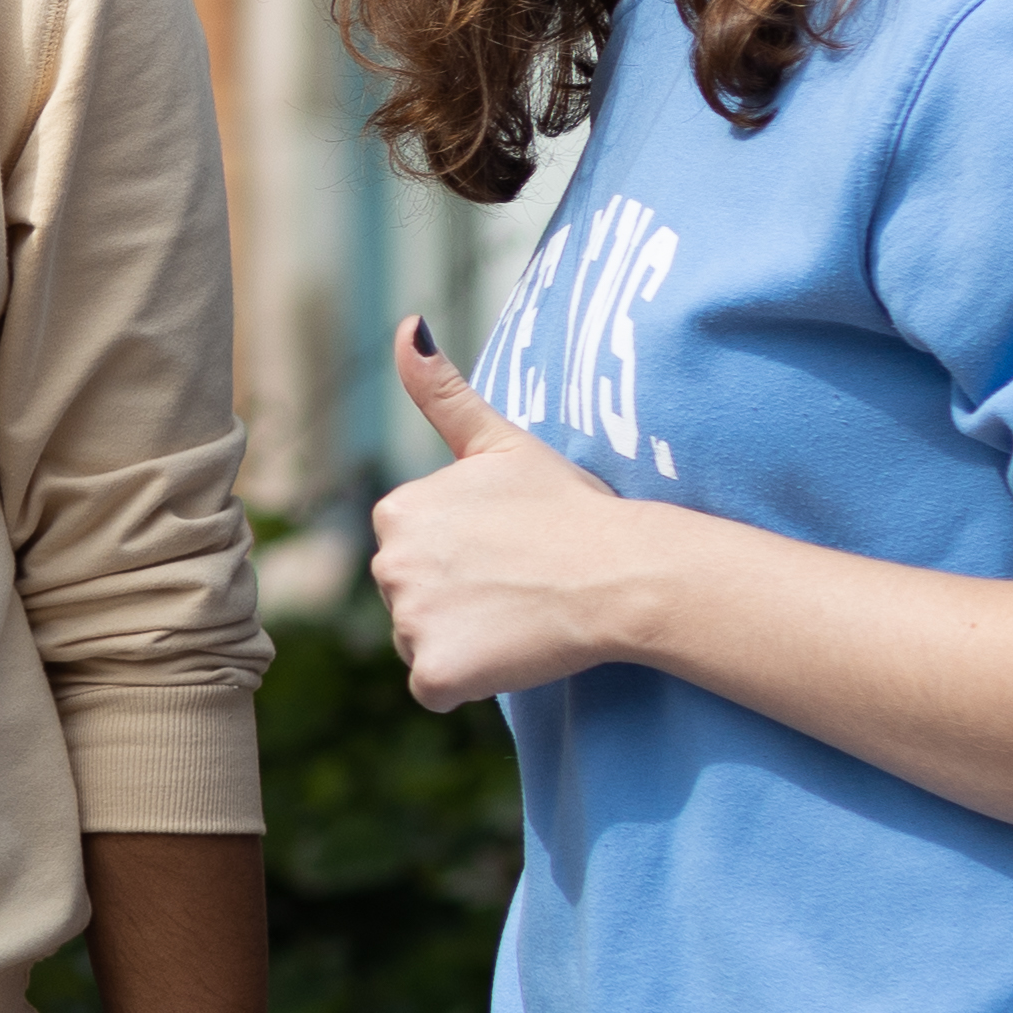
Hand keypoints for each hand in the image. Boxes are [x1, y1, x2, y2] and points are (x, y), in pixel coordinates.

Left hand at [367, 314, 638, 711]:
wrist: (624, 571)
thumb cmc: (571, 506)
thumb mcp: (500, 441)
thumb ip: (442, 392)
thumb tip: (406, 325)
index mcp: (397, 511)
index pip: (412, 554)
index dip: (463, 558)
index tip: (508, 548)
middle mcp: (388, 563)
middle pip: (410, 601)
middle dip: (457, 600)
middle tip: (518, 583)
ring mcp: (410, 619)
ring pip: (423, 644)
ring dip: (465, 640)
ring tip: (519, 614)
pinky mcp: (436, 670)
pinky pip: (437, 687)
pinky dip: (470, 681)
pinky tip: (512, 650)